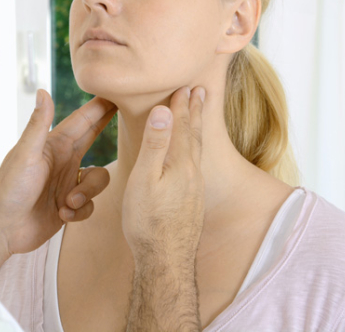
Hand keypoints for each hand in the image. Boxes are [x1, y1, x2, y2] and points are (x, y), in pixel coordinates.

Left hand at [0, 89, 116, 255]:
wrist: (2, 229)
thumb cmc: (9, 189)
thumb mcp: (26, 154)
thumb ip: (38, 124)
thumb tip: (42, 91)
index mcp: (55, 145)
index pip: (83, 120)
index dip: (101, 105)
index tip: (119, 90)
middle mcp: (64, 160)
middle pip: (94, 139)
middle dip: (108, 127)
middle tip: (131, 115)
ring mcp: (67, 183)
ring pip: (98, 179)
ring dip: (88, 192)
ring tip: (68, 202)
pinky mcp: (69, 206)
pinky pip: (90, 205)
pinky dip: (79, 212)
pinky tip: (62, 215)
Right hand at [122, 86, 205, 330]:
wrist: (165, 260)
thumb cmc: (148, 220)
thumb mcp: (145, 179)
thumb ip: (155, 145)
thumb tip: (164, 111)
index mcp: (180, 164)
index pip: (182, 126)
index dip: (181, 105)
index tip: (184, 85)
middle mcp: (192, 173)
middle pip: (195, 135)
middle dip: (195, 111)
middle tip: (200, 90)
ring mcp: (194, 189)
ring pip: (197, 150)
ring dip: (197, 129)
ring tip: (198, 116)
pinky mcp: (192, 202)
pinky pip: (196, 164)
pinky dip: (195, 149)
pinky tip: (191, 157)